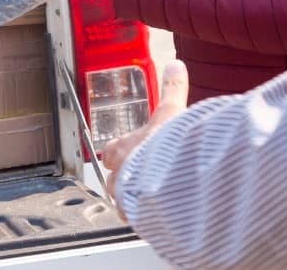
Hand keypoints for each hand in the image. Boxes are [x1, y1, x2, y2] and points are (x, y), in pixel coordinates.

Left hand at [103, 60, 188, 206]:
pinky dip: (149, 220)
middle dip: (124, 180)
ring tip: (149, 203)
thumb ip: (173, 89)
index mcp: (123, 149)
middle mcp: (121, 175)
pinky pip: (141, 222)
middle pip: (113, 180)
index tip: (122, 153)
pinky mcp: (142, 220)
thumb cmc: (169, 147)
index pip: (110, 151)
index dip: (117, 153)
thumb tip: (175, 65)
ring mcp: (128, 201)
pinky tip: (160, 218)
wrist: (174, 181)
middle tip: (139, 180)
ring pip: (124, 204)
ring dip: (133, 203)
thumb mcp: (172, 111)